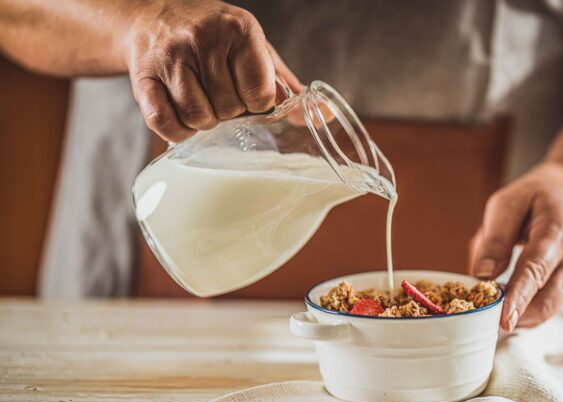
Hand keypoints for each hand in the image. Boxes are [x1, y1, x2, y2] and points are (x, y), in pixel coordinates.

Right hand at [123, 0, 301, 141]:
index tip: (250, 97)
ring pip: (199, 118)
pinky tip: (183, 116)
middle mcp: (203, 37)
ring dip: (205, 122)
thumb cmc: (217, 41)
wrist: (156, 15)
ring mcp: (170, 56)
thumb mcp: (255, 52)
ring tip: (202, 102)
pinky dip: (178, 132)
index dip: (258, 104)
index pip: (261, 92)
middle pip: (230, 109)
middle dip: (230, 113)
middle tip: (221, 96)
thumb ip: (287, 86)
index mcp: (240, 29)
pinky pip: (166, 124)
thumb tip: (327, 116)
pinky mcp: (143, 76)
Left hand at [469, 163, 562, 330]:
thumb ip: (495, 239)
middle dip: (516, 316)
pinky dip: (526, 310)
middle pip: (546, 300)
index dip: (519, 297)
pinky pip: (547, 304)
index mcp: (555, 232)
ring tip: (492, 310)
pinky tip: (507, 304)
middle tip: (484, 320)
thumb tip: (482, 275)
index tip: (504, 320)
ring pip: (547, 309)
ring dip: (520, 316)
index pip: (536, 270)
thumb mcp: (507, 203)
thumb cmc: (536, 196)